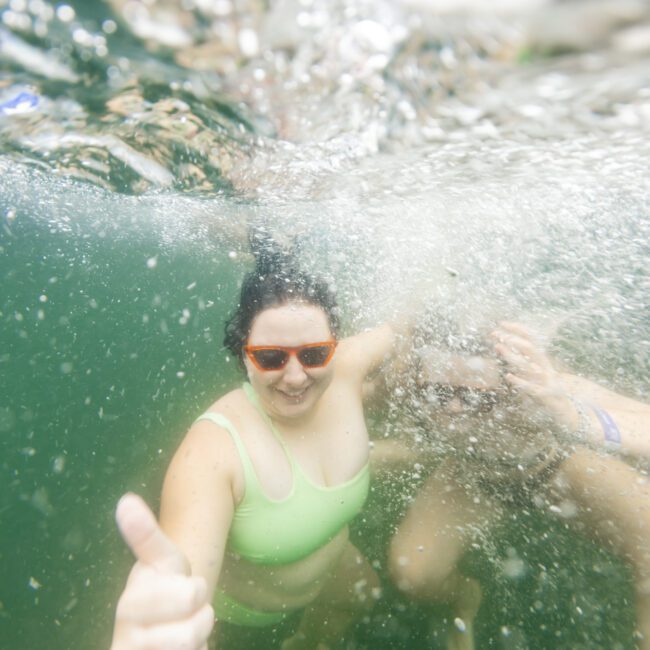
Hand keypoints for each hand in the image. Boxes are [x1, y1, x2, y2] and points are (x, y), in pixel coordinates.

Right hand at [110, 493, 214, 649]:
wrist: (154, 635)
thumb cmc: (164, 592)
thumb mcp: (162, 562)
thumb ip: (145, 536)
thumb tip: (125, 500)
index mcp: (129, 605)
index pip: (185, 597)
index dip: (194, 593)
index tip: (190, 588)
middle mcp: (125, 638)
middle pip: (191, 628)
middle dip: (201, 616)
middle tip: (188, 610)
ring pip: (190, 647)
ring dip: (199, 638)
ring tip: (185, 631)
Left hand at [490, 321, 577, 430]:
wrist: (565, 408)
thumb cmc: (544, 386)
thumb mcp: (533, 370)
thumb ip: (518, 358)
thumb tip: (498, 345)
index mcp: (542, 359)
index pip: (531, 338)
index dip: (517, 329)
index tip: (501, 323)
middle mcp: (544, 366)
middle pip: (530, 348)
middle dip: (512, 340)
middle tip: (496, 335)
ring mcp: (545, 380)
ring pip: (528, 364)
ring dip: (511, 355)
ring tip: (498, 347)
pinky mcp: (544, 394)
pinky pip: (531, 387)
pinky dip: (520, 382)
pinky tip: (509, 377)